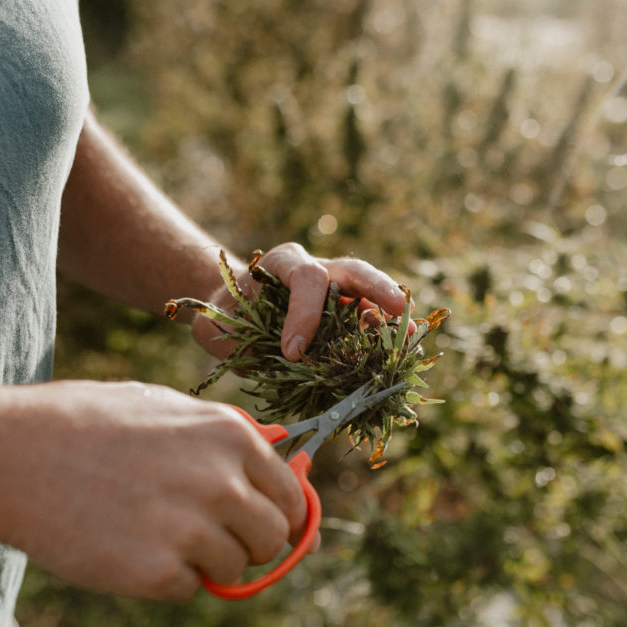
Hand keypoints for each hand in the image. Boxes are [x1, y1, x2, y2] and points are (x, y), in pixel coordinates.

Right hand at [0, 381, 307, 600]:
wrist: (10, 456)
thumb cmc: (88, 426)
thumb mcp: (167, 408)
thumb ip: (228, 439)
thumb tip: (287, 466)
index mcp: (229, 435)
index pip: (292, 493)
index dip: (283, 515)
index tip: (268, 526)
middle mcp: (221, 480)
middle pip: (275, 537)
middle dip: (249, 543)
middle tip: (207, 535)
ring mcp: (191, 528)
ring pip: (237, 569)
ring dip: (206, 561)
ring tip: (154, 532)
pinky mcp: (158, 572)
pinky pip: (190, 590)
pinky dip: (165, 580)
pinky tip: (127, 547)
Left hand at [192, 242, 410, 360]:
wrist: (233, 309)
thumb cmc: (224, 314)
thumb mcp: (216, 323)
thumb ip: (234, 340)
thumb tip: (269, 364)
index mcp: (281, 263)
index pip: (306, 277)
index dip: (305, 313)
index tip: (293, 351)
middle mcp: (316, 268)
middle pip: (353, 271)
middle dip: (377, 288)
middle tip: (398, 309)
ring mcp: (336, 289)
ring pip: (369, 293)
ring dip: (390, 314)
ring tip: (410, 335)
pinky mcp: (346, 311)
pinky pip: (370, 318)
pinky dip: (384, 334)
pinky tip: (398, 351)